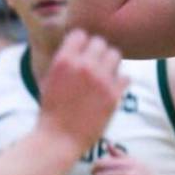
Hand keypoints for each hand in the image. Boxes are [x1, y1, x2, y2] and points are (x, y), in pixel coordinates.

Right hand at [36, 30, 127, 151]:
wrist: (58, 140)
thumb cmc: (50, 111)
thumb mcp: (48, 80)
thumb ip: (63, 61)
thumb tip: (76, 46)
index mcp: (64, 60)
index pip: (81, 34)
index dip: (81, 43)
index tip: (82, 52)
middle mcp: (83, 66)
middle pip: (100, 42)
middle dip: (97, 52)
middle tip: (95, 64)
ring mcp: (101, 80)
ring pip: (115, 55)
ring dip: (110, 63)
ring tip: (105, 74)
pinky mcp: (114, 95)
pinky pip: (125, 76)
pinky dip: (120, 81)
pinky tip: (111, 89)